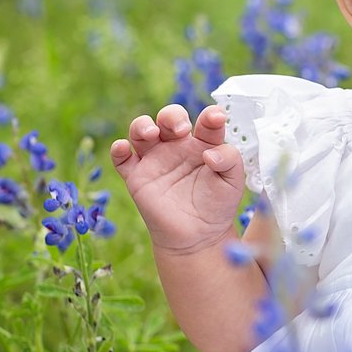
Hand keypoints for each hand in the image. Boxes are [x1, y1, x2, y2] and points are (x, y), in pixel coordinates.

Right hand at [110, 104, 245, 254]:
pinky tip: (123, 147)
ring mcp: (155, 160)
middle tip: (181, 129)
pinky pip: (121, 159)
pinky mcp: (137, 177)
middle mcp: (178, 147)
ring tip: (151, 133)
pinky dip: (118, 150)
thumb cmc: (217, 205)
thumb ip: (229, 160)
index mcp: (203, 144)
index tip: (216, 117)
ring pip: (141, 131)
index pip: (205, 122)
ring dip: (142, 125)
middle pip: (169, 118)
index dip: (210, 116)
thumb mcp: (233, 182)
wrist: (198, 236)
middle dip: (172, 116)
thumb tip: (210, 153)